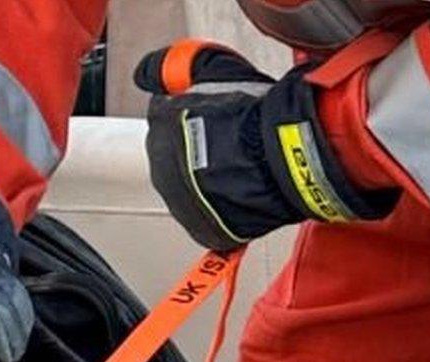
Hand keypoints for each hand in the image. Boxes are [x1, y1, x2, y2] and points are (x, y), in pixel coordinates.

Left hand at [135, 43, 393, 251]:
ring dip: (212, 179)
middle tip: (234, 143)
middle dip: (201, 149)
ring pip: (192, 187)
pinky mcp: (203, 227)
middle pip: (177, 155)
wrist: (281, 157)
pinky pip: (210, 216)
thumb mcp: (214, 69)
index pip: (168, 117)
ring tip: (244, 168)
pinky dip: (224, 207)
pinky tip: (245, 192)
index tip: (219, 117)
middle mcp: (160, 165)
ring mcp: (180, 201)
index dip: (197, 114)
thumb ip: (178, 67)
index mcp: (160, 124)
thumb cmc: (252, 114)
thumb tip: (148, 73)